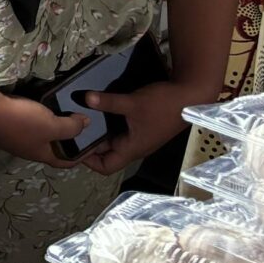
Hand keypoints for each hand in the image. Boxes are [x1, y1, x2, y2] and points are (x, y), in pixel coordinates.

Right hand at [0, 92, 91, 168]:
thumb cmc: (21, 120)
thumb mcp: (52, 123)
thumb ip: (71, 127)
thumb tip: (86, 125)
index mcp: (41, 155)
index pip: (66, 162)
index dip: (81, 156)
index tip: (93, 144)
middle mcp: (27, 151)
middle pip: (51, 150)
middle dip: (65, 142)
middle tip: (78, 127)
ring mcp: (13, 140)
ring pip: (38, 138)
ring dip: (50, 131)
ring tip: (60, 116)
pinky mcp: (4, 128)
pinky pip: (26, 128)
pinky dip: (36, 122)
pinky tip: (37, 110)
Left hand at [82, 79, 214, 176]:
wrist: (191, 94)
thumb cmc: (163, 104)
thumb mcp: (132, 103)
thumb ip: (108, 102)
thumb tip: (84, 98)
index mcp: (132, 149)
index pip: (105, 167)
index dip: (88, 161)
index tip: (73, 147)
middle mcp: (135, 146)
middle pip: (107, 155)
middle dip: (90, 145)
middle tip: (72, 131)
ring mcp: (140, 136)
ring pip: (113, 141)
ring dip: (100, 134)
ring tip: (81, 121)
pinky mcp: (143, 126)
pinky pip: (121, 131)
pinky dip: (109, 125)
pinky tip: (99, 111)